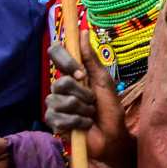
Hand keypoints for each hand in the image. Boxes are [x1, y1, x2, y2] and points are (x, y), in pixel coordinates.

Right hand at [46, 43, 122, 157]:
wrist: (112, 135)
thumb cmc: (110, 108)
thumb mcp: (104, 81)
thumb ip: (91, 58)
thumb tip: (83, 32)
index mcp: (71, 74)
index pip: (56, 54)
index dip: (66, 61)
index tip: (81, 73)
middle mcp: (60, 87)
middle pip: (62, 82)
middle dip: (84, 94)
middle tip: (93, 102)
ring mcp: (55, 105)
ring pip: (62, 101)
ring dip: (83, 109)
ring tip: (90, 114)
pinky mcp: (53, 122)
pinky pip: (60, 117)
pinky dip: (79, 122)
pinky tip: (84, 125)